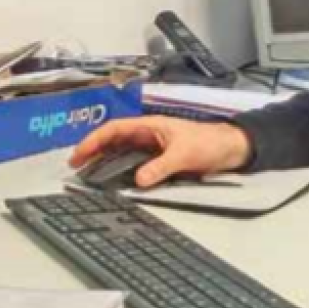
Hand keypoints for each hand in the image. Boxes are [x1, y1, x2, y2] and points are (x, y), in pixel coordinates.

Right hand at [68, 116, 252, 188]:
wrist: (232, 148)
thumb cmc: (210, 142)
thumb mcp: (183, 154)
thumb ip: (160, 167)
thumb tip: (138, 180)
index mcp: (150, 126)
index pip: (114, 129)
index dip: (93, 141)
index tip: (78, 155)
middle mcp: (149, 135)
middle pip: (114, 141)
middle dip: (93, 151)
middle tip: (76, 168)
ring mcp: (154, 147)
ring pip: (123, 152)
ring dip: (106, 161)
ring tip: (90, 175)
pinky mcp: (161, 159)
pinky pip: (135, 163)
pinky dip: (122, 170)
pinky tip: (116, 181)